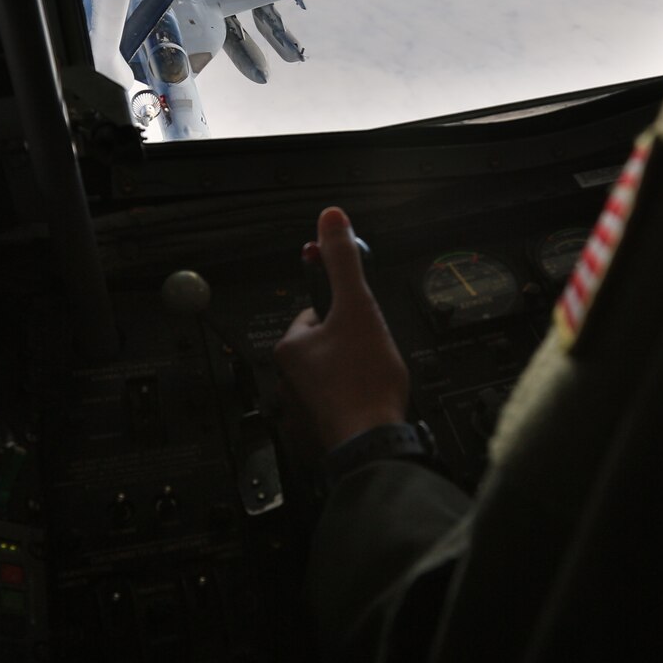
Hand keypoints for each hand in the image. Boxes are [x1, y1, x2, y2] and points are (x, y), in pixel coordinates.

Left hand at [272, 207, 409, 457]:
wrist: (374, 442)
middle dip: (353, 346)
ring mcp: (302, 407)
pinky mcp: (319, 430)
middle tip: (373, 355)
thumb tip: (330, 220)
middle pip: (328, 344)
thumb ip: (343, 262)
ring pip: (334, 374)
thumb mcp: (357, 307)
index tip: (363, 327)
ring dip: (355, 373)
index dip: (347, 314)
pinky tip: (370, 401)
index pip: (318, 313)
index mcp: (291, 347)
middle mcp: (288, 377)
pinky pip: (338, 402)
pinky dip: (354, 399)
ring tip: (373, 380)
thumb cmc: (364, 380)